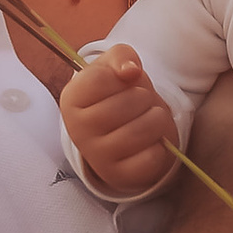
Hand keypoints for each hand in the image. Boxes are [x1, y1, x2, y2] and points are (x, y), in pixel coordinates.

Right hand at [62, 46, 178, 200]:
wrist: (122, 132)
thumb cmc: (117, 94)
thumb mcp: (115, 67)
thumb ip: (122, 57)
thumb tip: (131, 71)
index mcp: (71, 99)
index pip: (101, 78)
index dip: (123, 75)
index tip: (124, 82)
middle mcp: (77, 130)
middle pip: (128, 103)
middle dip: (146, 96)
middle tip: (142, 102)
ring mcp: (97, 156)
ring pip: (143, 129)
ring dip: (158, 119)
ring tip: (151, 118)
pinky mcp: (118, 176)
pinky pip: (152, 157)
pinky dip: (161, 146)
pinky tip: (152, 142)